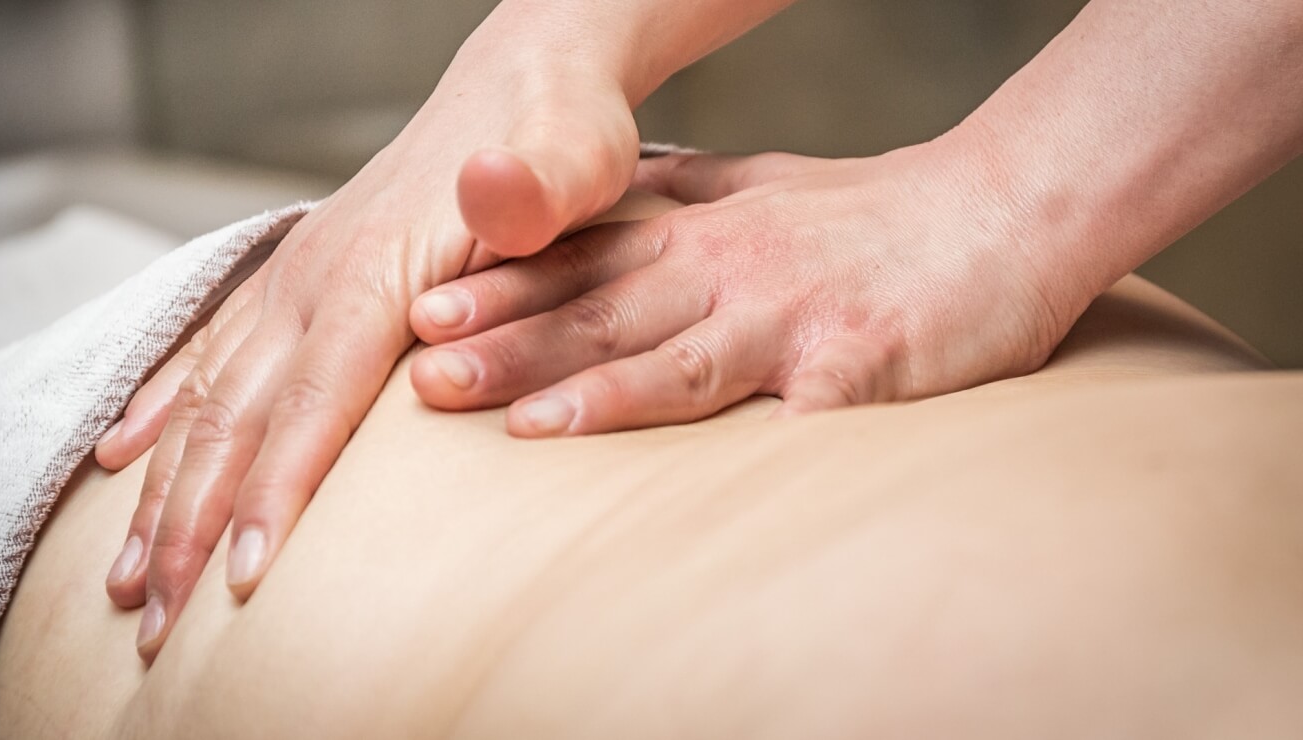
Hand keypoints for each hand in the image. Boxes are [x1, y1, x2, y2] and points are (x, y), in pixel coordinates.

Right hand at [92, 44, 637, 661]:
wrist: (525, 83)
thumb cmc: (559, 136)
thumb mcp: (576, 158)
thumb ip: (538, 188)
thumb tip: (497, 182)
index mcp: (378, 271)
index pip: (315, 401)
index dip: (277, 491)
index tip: (245, 578)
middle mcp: (318, 278)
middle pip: (238, 417)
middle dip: (192, 524)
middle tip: (160, 619)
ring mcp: (300, 277)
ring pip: (210, 399)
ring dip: (163, 493)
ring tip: (127, 578)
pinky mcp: (302, 277)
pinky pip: (213, 353)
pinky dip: (165, 411)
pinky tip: (125, 457)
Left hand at [409, 139, 1089, 435]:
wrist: (1003, 207)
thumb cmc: (874, 215)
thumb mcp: (764, 184)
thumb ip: (683, 194)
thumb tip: (617, 192)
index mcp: (704, 236)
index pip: (582, 265)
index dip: (502, 292)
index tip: (424, 316)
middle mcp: (733, 269)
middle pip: (607, 312)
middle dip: (513, 347)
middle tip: (430, 376)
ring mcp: (795, 316)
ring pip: (683, 358)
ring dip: (601, 391)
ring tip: (527, 429)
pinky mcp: (865, 362)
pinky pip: (812, 412)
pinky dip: (769, 444)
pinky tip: (720, 482)